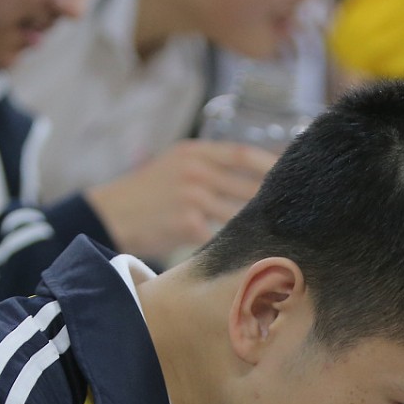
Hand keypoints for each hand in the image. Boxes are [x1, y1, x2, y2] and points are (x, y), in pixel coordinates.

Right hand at [84, 140, 274, 259]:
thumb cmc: (144, 195)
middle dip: (272, 201)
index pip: (242, 154)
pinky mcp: (188, 224)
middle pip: (247, 185)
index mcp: (192, 152)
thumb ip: (207, 169)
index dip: (271, 163)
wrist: (107, 215)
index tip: (293, 174)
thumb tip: (251, 181)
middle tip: (296, 211)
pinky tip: (246, 250)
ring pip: (238, 213)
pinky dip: (233, 242)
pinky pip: (221, 234)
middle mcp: (195, 171)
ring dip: (256, 225)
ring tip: (277, 235)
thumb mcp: (173, 166)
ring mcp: (192, 196)